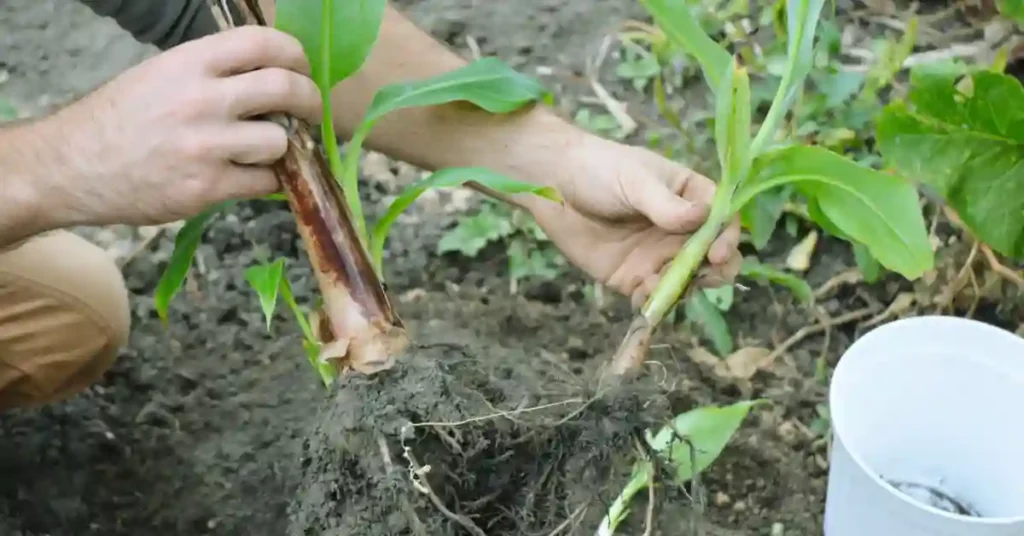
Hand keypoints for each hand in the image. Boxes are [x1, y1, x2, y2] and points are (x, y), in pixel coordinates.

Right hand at [38, 26, 321, 226]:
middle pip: (286, 89)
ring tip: (264, 150)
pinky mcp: (206, 188)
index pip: (263, 42)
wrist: (71, 167)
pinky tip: (252, 176)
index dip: (295, 55)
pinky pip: (264, 182)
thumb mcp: (162, 75)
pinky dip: (267, 181)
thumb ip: (214, 73)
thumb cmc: (119, 119)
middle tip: (310, 112)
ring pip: (280, 142)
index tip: (301, 70)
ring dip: (282, 148)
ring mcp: (206, 146)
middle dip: (310, 101)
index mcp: (190, 63)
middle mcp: (202, 99)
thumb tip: (273, 77)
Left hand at [528, 134, 741, 307]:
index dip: (727, 238)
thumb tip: (704, 218)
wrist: (553, 185)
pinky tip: (645, 295)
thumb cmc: (600, 169)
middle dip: (716, 271)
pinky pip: (652, 297)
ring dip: (684, 289)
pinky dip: (654, 302)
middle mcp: (680, 231)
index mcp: (690, 199)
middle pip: (713, 257)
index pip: (723, 221)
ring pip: (686, 282)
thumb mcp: (636, 180)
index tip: (717, 252)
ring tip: (667, 284)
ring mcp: (657, 256)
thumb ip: (667, 205)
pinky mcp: (632, 277)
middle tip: (705, 276)